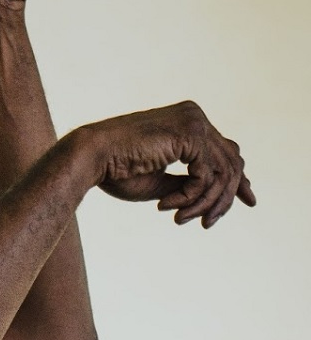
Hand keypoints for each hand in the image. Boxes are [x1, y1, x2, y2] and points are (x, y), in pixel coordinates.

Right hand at [82, 101, 255, 227]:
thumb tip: (218, 194)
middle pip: (232, 162)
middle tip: (208, 224)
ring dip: (205, 203)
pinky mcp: (189, 134)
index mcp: (187, 121)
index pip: (227, 150)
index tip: (250, 200)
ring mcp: (194, 122)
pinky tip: (167, 205)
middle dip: (225, 198)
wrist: (90, 157)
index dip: (240, 179)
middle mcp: (194, 115)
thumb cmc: (117, 170)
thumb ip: (191, 183)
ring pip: (223, 173)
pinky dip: (192, 197)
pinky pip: (208, 176)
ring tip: (183, 218)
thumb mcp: (163, 181)